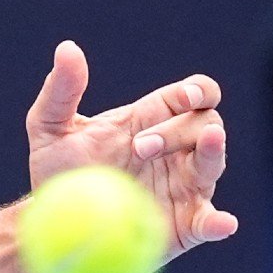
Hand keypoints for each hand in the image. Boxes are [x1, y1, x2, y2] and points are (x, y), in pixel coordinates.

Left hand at [25, 40, 236, 255]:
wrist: (51, 220)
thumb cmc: (59, 171)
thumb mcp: (49, 129)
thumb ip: (60, 91)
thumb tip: (67, 48)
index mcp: (150, 122)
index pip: (191, 96)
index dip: (197, 91)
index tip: (185, 97)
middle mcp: (175, 151)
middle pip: (206, 125)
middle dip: (179, 130)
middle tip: (140, 148)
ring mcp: (182, 186)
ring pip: (214, 165)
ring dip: (212, 155)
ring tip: (208, 146)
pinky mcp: (181, 224)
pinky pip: (209, 221)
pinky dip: (220, 222)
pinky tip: (223, 223)